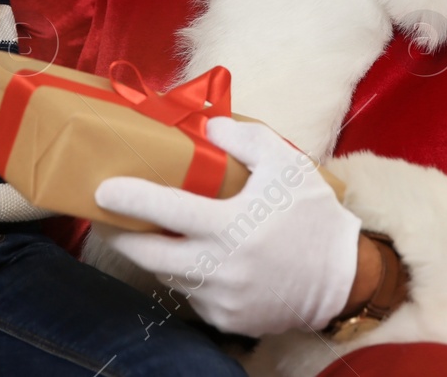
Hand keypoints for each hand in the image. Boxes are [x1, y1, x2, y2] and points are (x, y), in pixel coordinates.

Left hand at [93, 116, 360, 336]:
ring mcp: (221, 299)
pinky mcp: (227, 320)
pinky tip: (193, 259)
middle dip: (121, 237)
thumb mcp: (286, 164)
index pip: (166, 211)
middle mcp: (220, 267)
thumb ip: (245, 140)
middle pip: (149, 255)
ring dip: (154, 256)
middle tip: (108, 218)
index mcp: (231, 226)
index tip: (102, 190)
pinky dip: (187, 277)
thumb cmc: (311, 215)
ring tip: (149, 234)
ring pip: (169, 276)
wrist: (343, 277)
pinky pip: (193, 296)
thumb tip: (207, 127)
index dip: (130, 200)